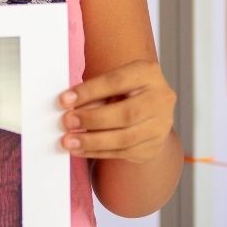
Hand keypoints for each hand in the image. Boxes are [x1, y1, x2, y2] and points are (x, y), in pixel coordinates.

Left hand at [58, 59, 175, 163]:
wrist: (151, 112)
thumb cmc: (126, 92)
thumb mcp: (114, 84)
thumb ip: (96, 93)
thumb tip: (70, 106)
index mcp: (148, 74)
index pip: (117, 81)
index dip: (89, 91)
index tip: (65, 99)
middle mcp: (161, 99)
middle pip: (126, 113)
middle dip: (92, 119)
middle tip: (67, 122)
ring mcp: (160, 126)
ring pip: (125, 138)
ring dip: (93, 141)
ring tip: (69, 141)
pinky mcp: (153, 147)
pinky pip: (123, 153)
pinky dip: (98, 152)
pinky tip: (81, 150)